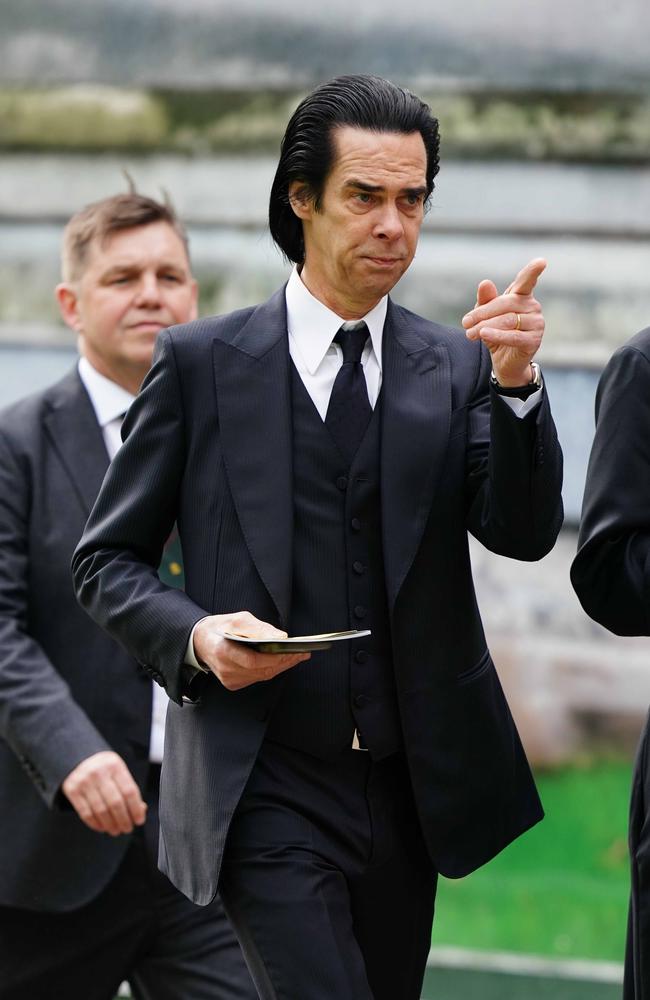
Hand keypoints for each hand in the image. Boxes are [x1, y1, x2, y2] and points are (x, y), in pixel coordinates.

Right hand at [61, 751, 146, 835]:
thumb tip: (140, 810)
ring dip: (110, 825)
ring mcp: (84, 782)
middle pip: (115, 803)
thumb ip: (128, 788)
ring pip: (101, 810)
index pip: (129, 791)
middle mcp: (99, 772)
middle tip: (127, 828)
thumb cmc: (103, 768)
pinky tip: (102, 827)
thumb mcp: (118, 770)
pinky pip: (86, 813)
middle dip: (124, 820)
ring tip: (115, 830)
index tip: (139, 820)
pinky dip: (96, 824)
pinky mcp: (72, 791)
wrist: (77, 757)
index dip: (136, 809)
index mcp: (115, 765)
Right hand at [193, 611, 310, 691]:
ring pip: (262, 676)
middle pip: (262, 670)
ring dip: (282, 666)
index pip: (253, 660)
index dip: (275, 657)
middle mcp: (225, 669)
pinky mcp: (233, 684)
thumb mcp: (238, 619)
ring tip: (298, 656)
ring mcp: (229, 679)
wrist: (200, 641)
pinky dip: (271, 669)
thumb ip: (259, 628)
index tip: (293, 651)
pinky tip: (283, 661)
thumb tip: (281, 638)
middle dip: (285, 662)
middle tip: (303, 653)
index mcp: (223, 651)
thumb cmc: (220, 627)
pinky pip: (257, 678)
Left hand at [461, 258, 545, 386]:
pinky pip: (514, 336)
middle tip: (465, 323)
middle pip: (506, 304)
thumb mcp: (486, 316)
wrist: (505, 363)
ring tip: (469, 333)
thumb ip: (485, 300)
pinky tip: (484, 334)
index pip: (526, 281)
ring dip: (485, 326)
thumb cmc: (496, 334)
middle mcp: (533, 307)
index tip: (541, 261)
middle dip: (483, 313)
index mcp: (522, 296)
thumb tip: (485, 283)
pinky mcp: (534, 340)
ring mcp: (537, 324)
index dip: (533, 271)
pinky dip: (497, 335)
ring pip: (508, 320)